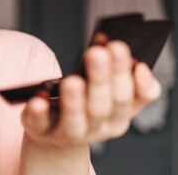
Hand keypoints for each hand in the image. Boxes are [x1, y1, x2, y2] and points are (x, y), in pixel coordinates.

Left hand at [22, 40, 161, 148]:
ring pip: (76, 121)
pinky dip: (40, 113)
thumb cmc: (84, 106)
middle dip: (101, 78)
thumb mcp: (105, 91)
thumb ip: (111, 69)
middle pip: (104, 106)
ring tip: (72, 82)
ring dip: (75, 101)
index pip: (135, 99)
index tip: (131, 58)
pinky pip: (41, 124)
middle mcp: (99, 127)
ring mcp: (71, 134)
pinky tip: (38, 100)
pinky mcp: (43, 132)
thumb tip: (104, 40)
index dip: (138, 81)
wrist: (56, 137)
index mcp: (120, 114)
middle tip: (97, 53)